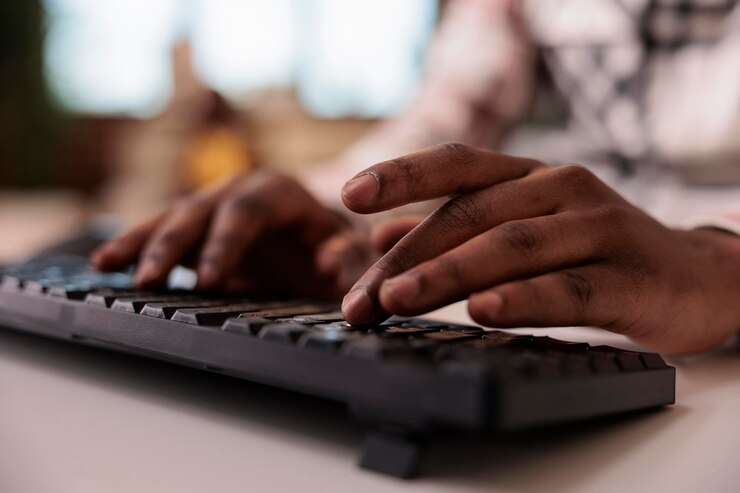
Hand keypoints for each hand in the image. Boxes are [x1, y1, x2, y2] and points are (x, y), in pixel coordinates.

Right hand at [91, 171, 374, 299]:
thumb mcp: (349, 249)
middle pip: (199, 212)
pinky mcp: (196, 226)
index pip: (246, 211)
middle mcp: (238, 190)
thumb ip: (344, 255)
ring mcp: (213, 205)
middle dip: (172, 246)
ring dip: (141, 242)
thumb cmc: (335, 243)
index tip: (209, 281)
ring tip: (109, 266)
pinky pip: (159, 232)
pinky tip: (105, 263)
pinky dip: (134, 245)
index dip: (225, 243)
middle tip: (150, 281)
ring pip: (170, 218)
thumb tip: (327, 265)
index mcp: (278, 191)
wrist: (319, 235)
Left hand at [340, 143, 739, 352]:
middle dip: (409, 259)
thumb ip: (454, 231)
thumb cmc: (594, 251)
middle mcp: (560, 188)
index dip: (402, 174)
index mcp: (529, 176)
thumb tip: (379, 239)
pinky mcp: (629, 276)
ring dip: (449, 274)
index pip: (457, 163)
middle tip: (363, 298)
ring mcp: (598, 227)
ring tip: (399, 301)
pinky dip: (522, 298)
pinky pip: (568, 288)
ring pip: (511, 246)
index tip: (349, 195)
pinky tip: (483, 310)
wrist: (694, 276)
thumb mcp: (523, 229)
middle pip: (471, 216)